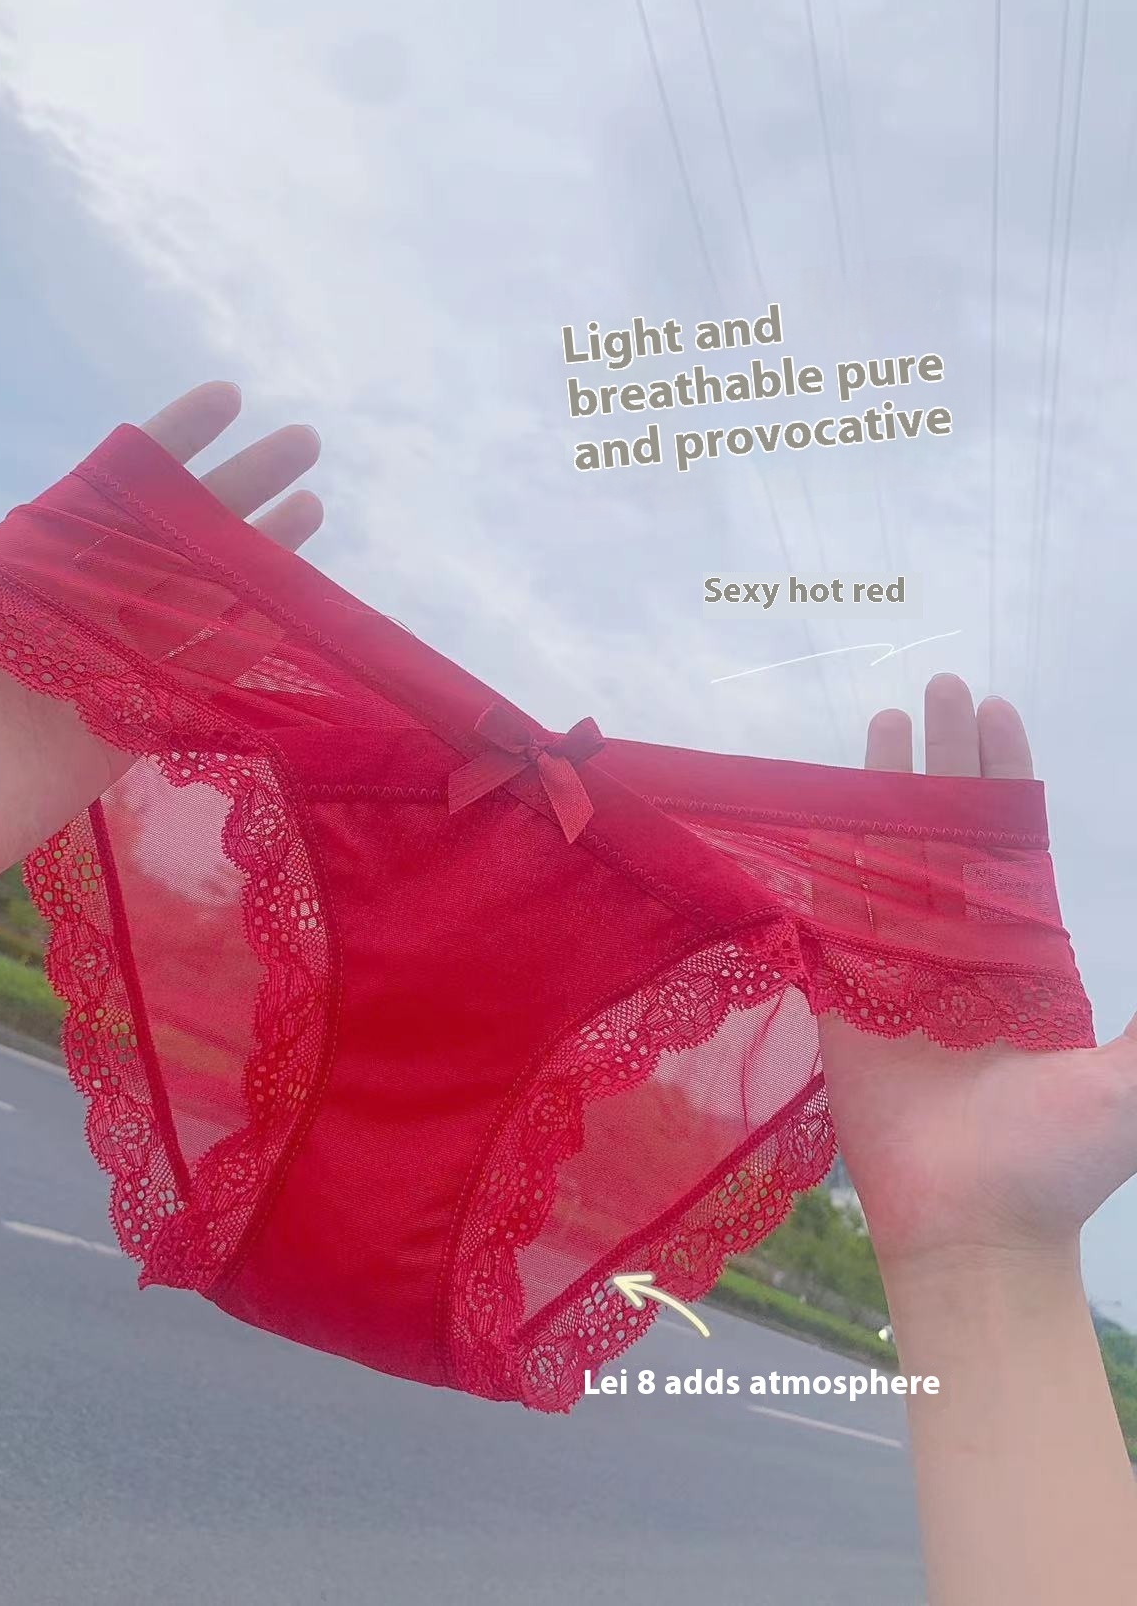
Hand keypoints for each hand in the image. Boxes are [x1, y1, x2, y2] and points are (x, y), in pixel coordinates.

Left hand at [0, 383, 322, 943]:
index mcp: (23, 571)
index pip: (113, 490)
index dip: (170, 446)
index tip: (225, 400)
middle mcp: (76, 611)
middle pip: (176, 537)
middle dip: (238, 488)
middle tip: (303, 442)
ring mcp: (109, 670)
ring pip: (200, 599)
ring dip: (256, 556)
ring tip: (312, 508)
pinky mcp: (128, 728)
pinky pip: (200, 677)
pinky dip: (246, 644)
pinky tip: (293, 609)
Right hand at [818, 673, 1136, 1276]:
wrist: (975, 1229)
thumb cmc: (1057, 1162)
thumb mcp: (1131, 1082)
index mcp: (1024, 952)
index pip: (1012, 840)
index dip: (1005, 775)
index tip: (998, 710)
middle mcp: (958, 947)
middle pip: (946, 831)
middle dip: (944, 758)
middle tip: (936, 685)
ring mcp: (895, 968)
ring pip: (884, 857)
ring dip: (881, 790)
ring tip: (879, 721)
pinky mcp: (843, 997)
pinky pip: (826, 916)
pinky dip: (816, 863)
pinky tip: (810, 813)